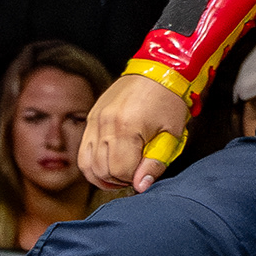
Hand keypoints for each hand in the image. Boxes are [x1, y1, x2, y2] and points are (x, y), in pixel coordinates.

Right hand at [80, 70, 200, 195]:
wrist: (159, 69)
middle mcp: (105, 124)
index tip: (144, 175)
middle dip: (118, 180)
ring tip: (120, 174)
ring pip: (87, 164)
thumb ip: (155, 163)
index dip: (133, 179)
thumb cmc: (169, 101)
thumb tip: (141, 186)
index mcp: (127, 127)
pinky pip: (83, 150)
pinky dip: (93, 163)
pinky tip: (109, 164)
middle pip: (102, 170)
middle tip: (134, 176)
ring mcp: (95, 120)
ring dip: (103, 176)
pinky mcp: (92, 118)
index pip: (121, 170)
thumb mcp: (171, 135)